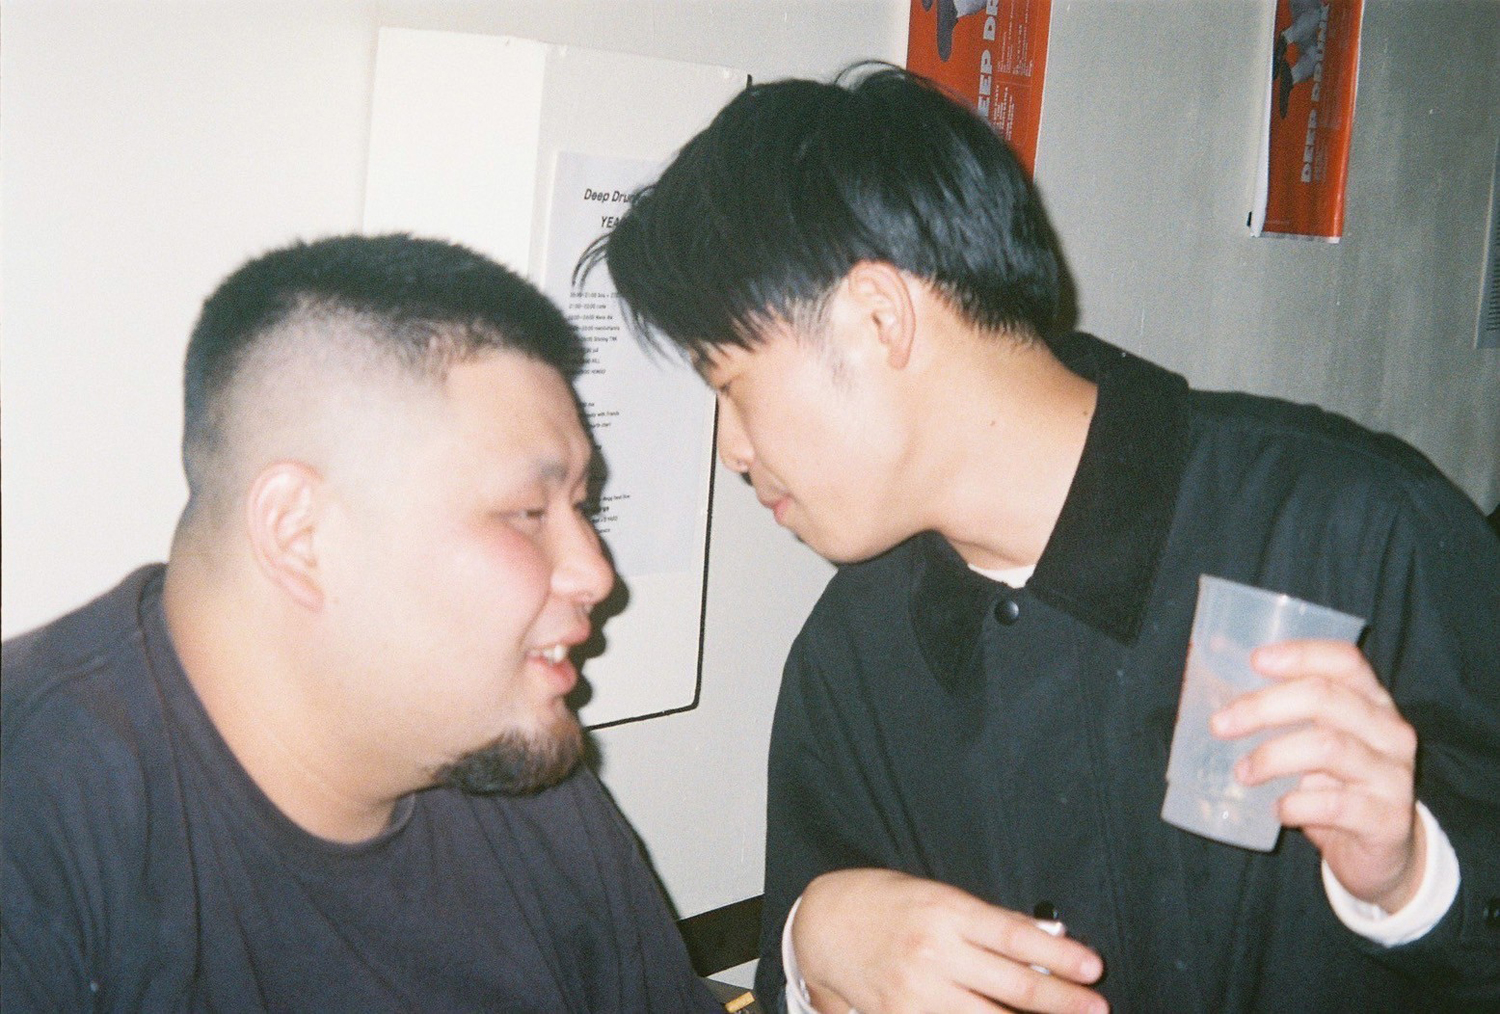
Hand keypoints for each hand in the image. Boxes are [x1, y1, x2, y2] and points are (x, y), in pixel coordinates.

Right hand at [792, 868, 1106, 1013]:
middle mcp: (934, 950)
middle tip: (1096, 1007)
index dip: (1059, 955)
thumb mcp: (936, 896)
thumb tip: (1041, 942)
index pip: (1015, 936)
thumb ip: (984, 922)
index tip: (1092, 968)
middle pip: (1012, 983)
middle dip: (1061, 1000)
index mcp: (946, 909)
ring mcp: (917, 989)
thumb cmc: (882, 902)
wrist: (821, 923)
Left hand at [1211, 639, 1422, 911]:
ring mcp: (1393, 775)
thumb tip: (1216, 690)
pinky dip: (1295, 804)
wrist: (1382, 853)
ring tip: (1242, 773)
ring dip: (1272, 757)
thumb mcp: (1315, 743)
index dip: (1300, 654)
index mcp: (1372, 702)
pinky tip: (1277, 809)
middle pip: (1326, 698)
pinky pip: (1335, 804)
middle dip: (1263, 707)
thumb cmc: (1336, 786)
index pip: (1345, 660)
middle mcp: (1390, 731)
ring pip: (1327, 747)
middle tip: (1221, 725)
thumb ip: (1285, 718)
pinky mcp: (1388, 819)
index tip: (1255, 660)